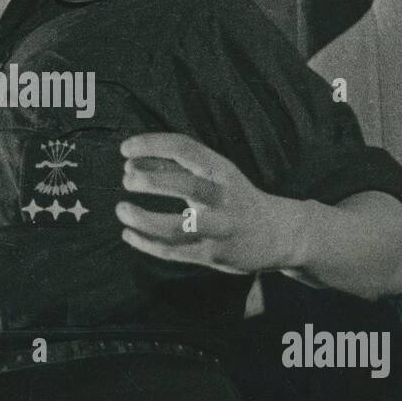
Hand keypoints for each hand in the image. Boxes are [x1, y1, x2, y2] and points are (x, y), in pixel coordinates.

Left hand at [116, 132, 306, 273]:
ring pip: (177, 227)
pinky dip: (147, 244)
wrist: (279, 234)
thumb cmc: (234, 197)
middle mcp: (223, 197)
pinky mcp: (213, 255)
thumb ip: (172, 167)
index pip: (185, 148)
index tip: (125, 149)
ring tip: (121, 210)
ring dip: (144, 219)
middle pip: (185, 185)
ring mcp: (219, 229)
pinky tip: (129, 234)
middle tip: (126, 179)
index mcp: (221, 170)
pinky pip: (174, 252)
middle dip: (151, 180)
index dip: (152, 145)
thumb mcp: (213, 175)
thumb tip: (129, 163)